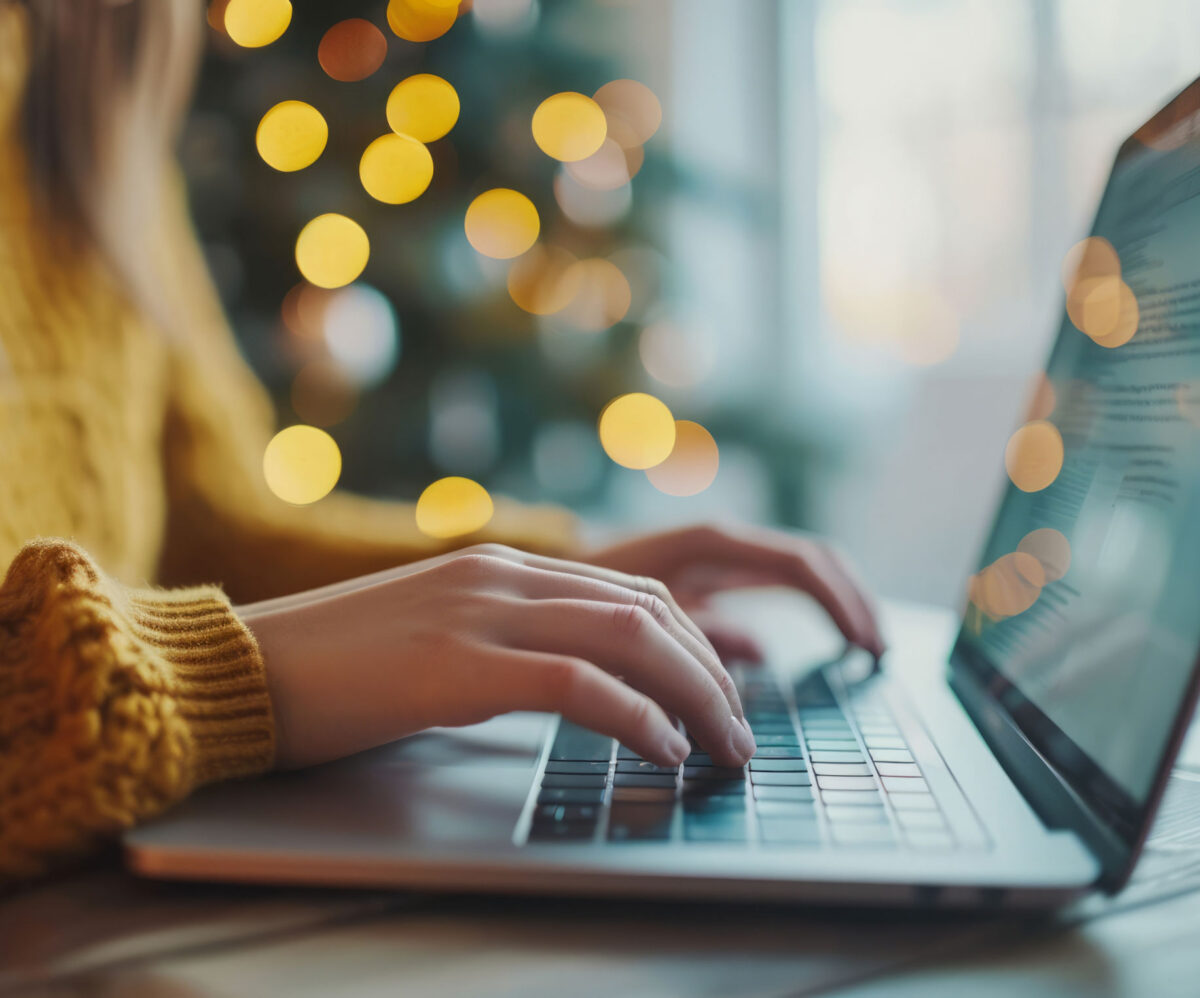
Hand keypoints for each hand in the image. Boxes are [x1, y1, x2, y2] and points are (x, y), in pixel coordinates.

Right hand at [239, 544, 755, 770]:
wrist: (244, 668)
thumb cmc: (339, 667)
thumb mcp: (440, 636)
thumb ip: (508, 639)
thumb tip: (579, 683)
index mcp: (504, 567)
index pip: (632, 593)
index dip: (693, 644)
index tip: (718, 696)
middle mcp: (504, 576)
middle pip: (647, 610)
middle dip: (711, 672)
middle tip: (738, 732)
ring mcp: (480, 613)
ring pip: (628, 637)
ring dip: (693, 694)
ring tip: (721, 746)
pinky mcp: (457, 665)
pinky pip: (576, 684)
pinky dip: (634, 715)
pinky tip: (661, 748)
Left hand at [586, 524, 884, 661]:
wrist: (547, 582)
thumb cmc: (584, 599)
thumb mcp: (638, 622)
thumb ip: (695, 634)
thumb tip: (760, 651)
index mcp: (709, 546)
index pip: (798, 564)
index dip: (839, 601)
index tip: (863, 644)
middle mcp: (722, 544)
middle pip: (812, 560)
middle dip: (851, 599)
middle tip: (876, 649)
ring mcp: (720, 558)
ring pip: (801, 570)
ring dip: (837, 603)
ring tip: (862, 648)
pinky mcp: (712, 577)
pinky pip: (775, 585)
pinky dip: (807, 610)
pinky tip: (814, 645)